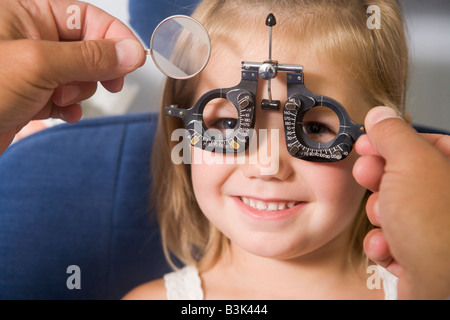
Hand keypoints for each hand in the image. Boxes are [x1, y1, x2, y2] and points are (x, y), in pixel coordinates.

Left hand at [0, 0, 144, 152]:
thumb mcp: (39, 64)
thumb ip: (90, 56)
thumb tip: (131, 52)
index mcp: (26, 13)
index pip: (86, 16)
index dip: (114, 37)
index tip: (132, 60)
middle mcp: (30, 37)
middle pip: (87, 47)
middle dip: (93, 69)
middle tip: (99, 83)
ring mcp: (32, 68)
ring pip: (80, 75)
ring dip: (78, 91)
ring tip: (59, 100)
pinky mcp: (31, 94)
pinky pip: (66, 96)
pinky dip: (69, 107)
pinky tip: (60, 113)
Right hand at [353, 106, 449, 298]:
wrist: (440, 287)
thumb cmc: (436, 226)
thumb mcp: (410, 163)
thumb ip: (393, 134)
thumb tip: (380, 115)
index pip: (422, 142)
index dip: (391, 141)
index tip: (368, 143)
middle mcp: (446, 200)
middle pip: (402, 176)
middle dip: (379, 181)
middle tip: (369, 178)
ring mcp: (434, 229)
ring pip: (392, 208)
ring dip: (379, 216)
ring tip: (388, 224)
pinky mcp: (419, 255)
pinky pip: (390, 238)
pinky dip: (383, 243)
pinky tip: (390, 247)